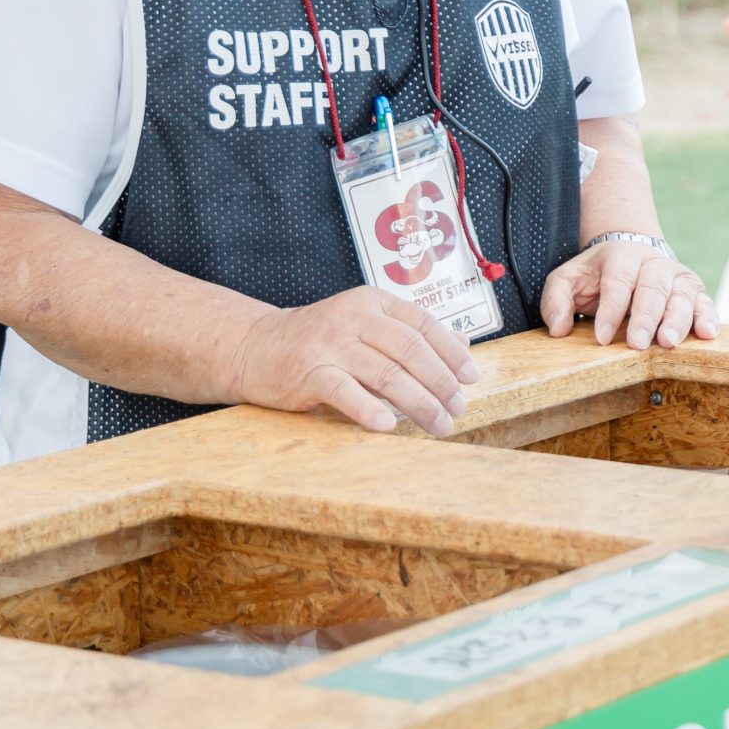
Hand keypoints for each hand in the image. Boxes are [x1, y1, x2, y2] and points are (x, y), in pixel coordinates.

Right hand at [229, 287, 480, 434]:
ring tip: (439, 425)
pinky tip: (388, 426)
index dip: (452, 353)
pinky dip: (369, 409)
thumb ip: (410, 333)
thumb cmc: (320, 341)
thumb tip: (463, 344)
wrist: (256, 347)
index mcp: (373, 302)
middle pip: (411, 350)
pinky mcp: (309, 371)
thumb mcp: (366, 326)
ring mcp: (331, 344)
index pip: (423, 324)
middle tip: (458, 408)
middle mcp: (354, 317)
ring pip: (387, 374)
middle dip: (441, 383)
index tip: (472, 378)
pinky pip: (345, 391)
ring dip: (419, 403)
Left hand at [540, 238, 717, 349]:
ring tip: (668, 342)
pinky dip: (708, 317)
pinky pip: (704, 302)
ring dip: (677, 320)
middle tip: (638, 344)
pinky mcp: (694, 290)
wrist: (630, 255)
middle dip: (645, 317)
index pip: (618, 282)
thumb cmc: (597, 274)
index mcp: (621, 256)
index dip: (611, 309)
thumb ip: (556, 299)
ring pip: (681, 295)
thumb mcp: (568, 278)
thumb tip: (559, 329)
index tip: (603, 338)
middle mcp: (653, 263)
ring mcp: (676, 276)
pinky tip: (707, 334)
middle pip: (652, 288)